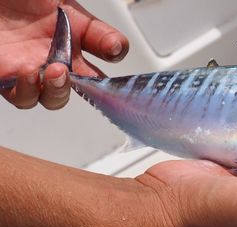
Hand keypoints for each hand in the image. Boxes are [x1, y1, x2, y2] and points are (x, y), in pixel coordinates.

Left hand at [0, 1, 128, 108]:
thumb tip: (117, 47)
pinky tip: (26, 72)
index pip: (103, 60)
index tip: (111, 55)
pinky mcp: (5, 77)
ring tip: (51, 72)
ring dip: (57, 91)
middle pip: (82, 87)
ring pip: (53, 98)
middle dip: (85, 87)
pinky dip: (27, 91)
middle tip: (73, 71)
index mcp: (75, 37)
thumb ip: (94, 28)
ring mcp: (32, 68)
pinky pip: (21, 97)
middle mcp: (56, 56)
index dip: (113, 65)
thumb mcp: (62, 0)